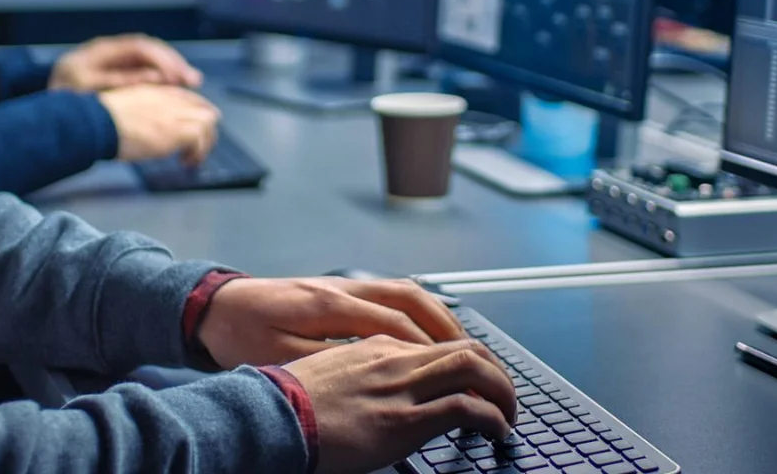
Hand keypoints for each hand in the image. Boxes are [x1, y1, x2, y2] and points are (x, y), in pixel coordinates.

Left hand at [49, 35, 202, 91]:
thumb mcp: (87, 86)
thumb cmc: (62, 91)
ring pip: (153, 57)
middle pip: (152, 48)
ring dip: (174, 68)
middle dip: (175, 62)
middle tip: (193, 80)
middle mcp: (115, 49)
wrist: (46, 95)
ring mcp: (118, 58)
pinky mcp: (122, 70)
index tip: (176, 77)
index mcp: (104, 50)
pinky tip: (177, 87)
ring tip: (192, 82)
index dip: (162, 60)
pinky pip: (148, 68)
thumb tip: (154, 79)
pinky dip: (164, 76)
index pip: (140, 47)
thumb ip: (120, 81)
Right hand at [97, 85, 219, 164]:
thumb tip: (149, 124)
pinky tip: (184, 162)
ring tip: (190, 159)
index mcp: (159, 92)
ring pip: (208, 124)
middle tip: (196, 148)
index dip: (198, 116)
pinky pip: (200, 140)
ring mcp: (175, 115)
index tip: (197, 130)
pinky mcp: (176, 131)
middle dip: (206, 132)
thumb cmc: (103, 118)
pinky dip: (197, 154)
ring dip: (203, 145)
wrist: (99, 122)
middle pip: (206, 111)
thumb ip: (146, 109)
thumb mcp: (128, 105)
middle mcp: (171, 100)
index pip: (192, 100)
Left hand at [197, 276, 465, 368]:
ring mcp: (342, 284)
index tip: (457, 375)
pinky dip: (418, 311)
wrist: (213, 306)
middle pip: (412, 299)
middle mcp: (343, 287)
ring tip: (463, 346)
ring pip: (405, 291)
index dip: (431, 351)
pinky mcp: (338, 290)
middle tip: (476, 359)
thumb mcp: (277, 359)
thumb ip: (326, 364)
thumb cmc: (240, 335)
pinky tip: (428, 332)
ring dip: (438, 315)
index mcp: (330, 305)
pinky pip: (391, 294)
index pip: (397, 324)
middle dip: (449, 328)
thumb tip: (373, 372)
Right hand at [286, 336, 516, 473]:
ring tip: (508, 414)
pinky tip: (495, 432)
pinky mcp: (404, 419)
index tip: (476, 381)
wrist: (267, 417)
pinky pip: (466, 407)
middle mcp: (393, 357)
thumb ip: (359, 375)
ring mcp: (400, 386)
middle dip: (494, 370)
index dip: (466, 361)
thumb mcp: (328, 375)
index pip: (435, 343)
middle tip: (505, 396)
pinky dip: (492, 418)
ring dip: (502, 391)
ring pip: (473, 368)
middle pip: (464, 346)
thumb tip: (379, 395)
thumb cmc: (288, 404)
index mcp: (374, 346)